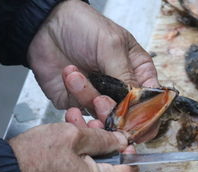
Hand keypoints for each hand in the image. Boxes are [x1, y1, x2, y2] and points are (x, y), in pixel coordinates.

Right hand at [9, 115, 138, 171]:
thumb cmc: (29, 160)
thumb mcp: (71, 135)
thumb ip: (104, 139)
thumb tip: (120, 142)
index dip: (127, 154)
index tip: (118, 143)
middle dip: (104, 153)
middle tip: (91, 135)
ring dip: (91, 162)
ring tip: (73, 145)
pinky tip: (67, 160)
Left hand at [27, 0, 158, 111]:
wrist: (46, 25)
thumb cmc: (84, 26)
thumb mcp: (111, 45)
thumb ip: (125, 75)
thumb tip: (136, 102)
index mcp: (138, 72)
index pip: (151, 101)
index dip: (147, 115)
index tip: (136, 119)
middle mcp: (121, 89)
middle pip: (128, 116)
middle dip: (114, 111)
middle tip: (100, 99)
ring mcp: (100, 97)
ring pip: (103, 117)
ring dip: (88, 98)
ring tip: (75, 75)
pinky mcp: (79, 103)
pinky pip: (81, 115)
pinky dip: (74, 100)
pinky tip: (68, 78)